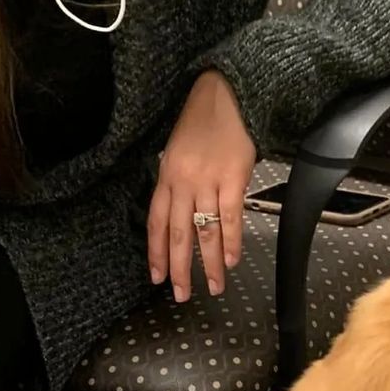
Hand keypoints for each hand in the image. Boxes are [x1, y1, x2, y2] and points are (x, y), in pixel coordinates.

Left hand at [149, 71, 255, 300]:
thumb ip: (175, 181)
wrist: (228, 96)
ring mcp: (208, 181)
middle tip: (181, 294)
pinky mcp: (232, 179)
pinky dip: (231, 242)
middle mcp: (183, 181)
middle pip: (178, 234)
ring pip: (205, 232)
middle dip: (179, 268)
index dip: (156, 252)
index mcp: (166, 175)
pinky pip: (230, 217)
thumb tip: (178, 214)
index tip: (157, 276)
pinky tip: (230, 261)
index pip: (156, 222)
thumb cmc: (203, 121)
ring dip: (209, 264)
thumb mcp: (177, 149)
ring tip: (214, 287)